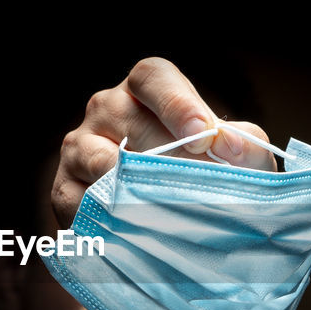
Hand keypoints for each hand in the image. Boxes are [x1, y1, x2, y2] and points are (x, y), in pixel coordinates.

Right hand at [52, 57, 274, 227]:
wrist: (166, 222)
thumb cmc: (203, 175)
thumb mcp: (234, 157)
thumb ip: (245, 147)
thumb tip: (232, 146)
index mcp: (144, 90)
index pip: (152, 78)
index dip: (178, 103)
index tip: (204, 135)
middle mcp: (106, 109)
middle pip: (128, 118)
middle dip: (169, 155)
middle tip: (202, 187)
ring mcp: (79, 148)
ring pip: (102, 161)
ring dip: (138, 188)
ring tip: (173, 212)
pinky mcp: (65, 190)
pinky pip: (85, 201)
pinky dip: (112, 218)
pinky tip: (140, 231)